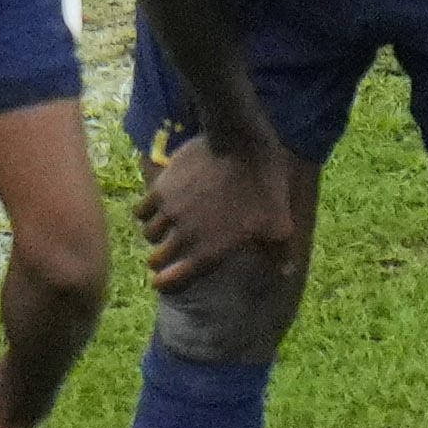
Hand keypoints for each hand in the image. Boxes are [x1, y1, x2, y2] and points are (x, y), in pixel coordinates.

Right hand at [138, 130, 303, 293]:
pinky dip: (145, 212)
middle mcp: (184, 236)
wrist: (241, 144)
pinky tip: (155, 207)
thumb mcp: (278, 223)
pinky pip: (141, 209)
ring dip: (154, 234)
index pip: (175, 279)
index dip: (165, 282)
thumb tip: (286, 273)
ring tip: (162, 228)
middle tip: (163, 255)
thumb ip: (278, 252)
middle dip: (159, 260)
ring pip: (148, 233)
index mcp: (209, 251)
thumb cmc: (263, 187)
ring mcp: (169, 211)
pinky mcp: (160, 188)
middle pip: (156, 259)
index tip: (160, 281)